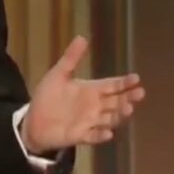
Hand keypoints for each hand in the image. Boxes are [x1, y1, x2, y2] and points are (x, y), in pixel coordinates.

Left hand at [20, 36, 145, 153]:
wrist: (33, 120)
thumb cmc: (48, 97)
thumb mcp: (58, 74)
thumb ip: (71, 58)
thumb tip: (82, 37)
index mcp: (90, 90)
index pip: (112, 85)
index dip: (124, 82)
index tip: (136, 78)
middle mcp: (94, 106)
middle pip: (116, 102)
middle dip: (128, 98)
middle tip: (140, 93)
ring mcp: (89, 122)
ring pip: (109, 119)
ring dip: (119, 115)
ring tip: (128, 109)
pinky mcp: (80, 136)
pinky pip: (93, 136)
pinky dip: (100, 136)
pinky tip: (108, 134)